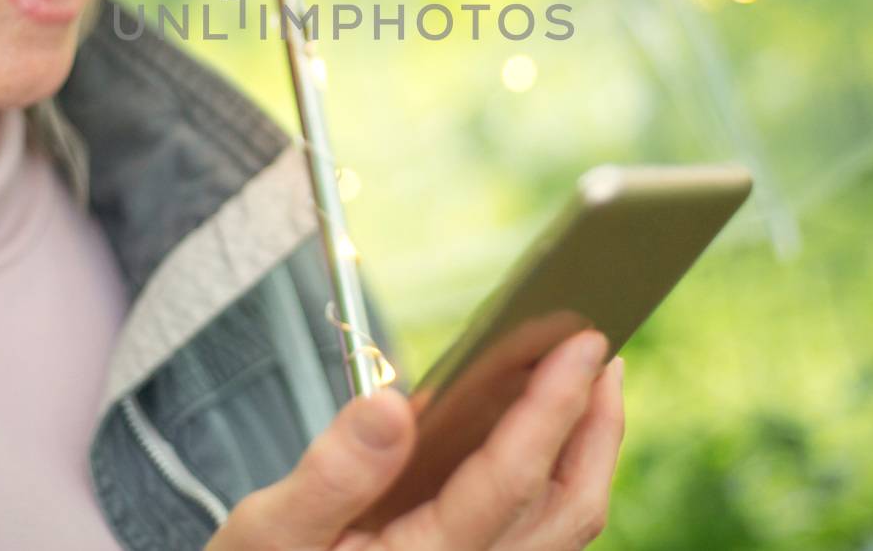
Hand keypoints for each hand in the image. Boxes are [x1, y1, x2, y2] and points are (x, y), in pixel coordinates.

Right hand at [205, 329, 626, 550]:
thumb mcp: (269, 533)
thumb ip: (331, 475)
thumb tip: (390, 404)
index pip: (511, 479)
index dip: (554, 405)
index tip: (581, 342)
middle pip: (567, 508)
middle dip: (595, 425)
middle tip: (602, 350)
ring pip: (565, 528)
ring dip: (589, 452)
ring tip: (590, 383)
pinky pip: (543, 538)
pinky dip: (561, 480)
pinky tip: (547, 437)